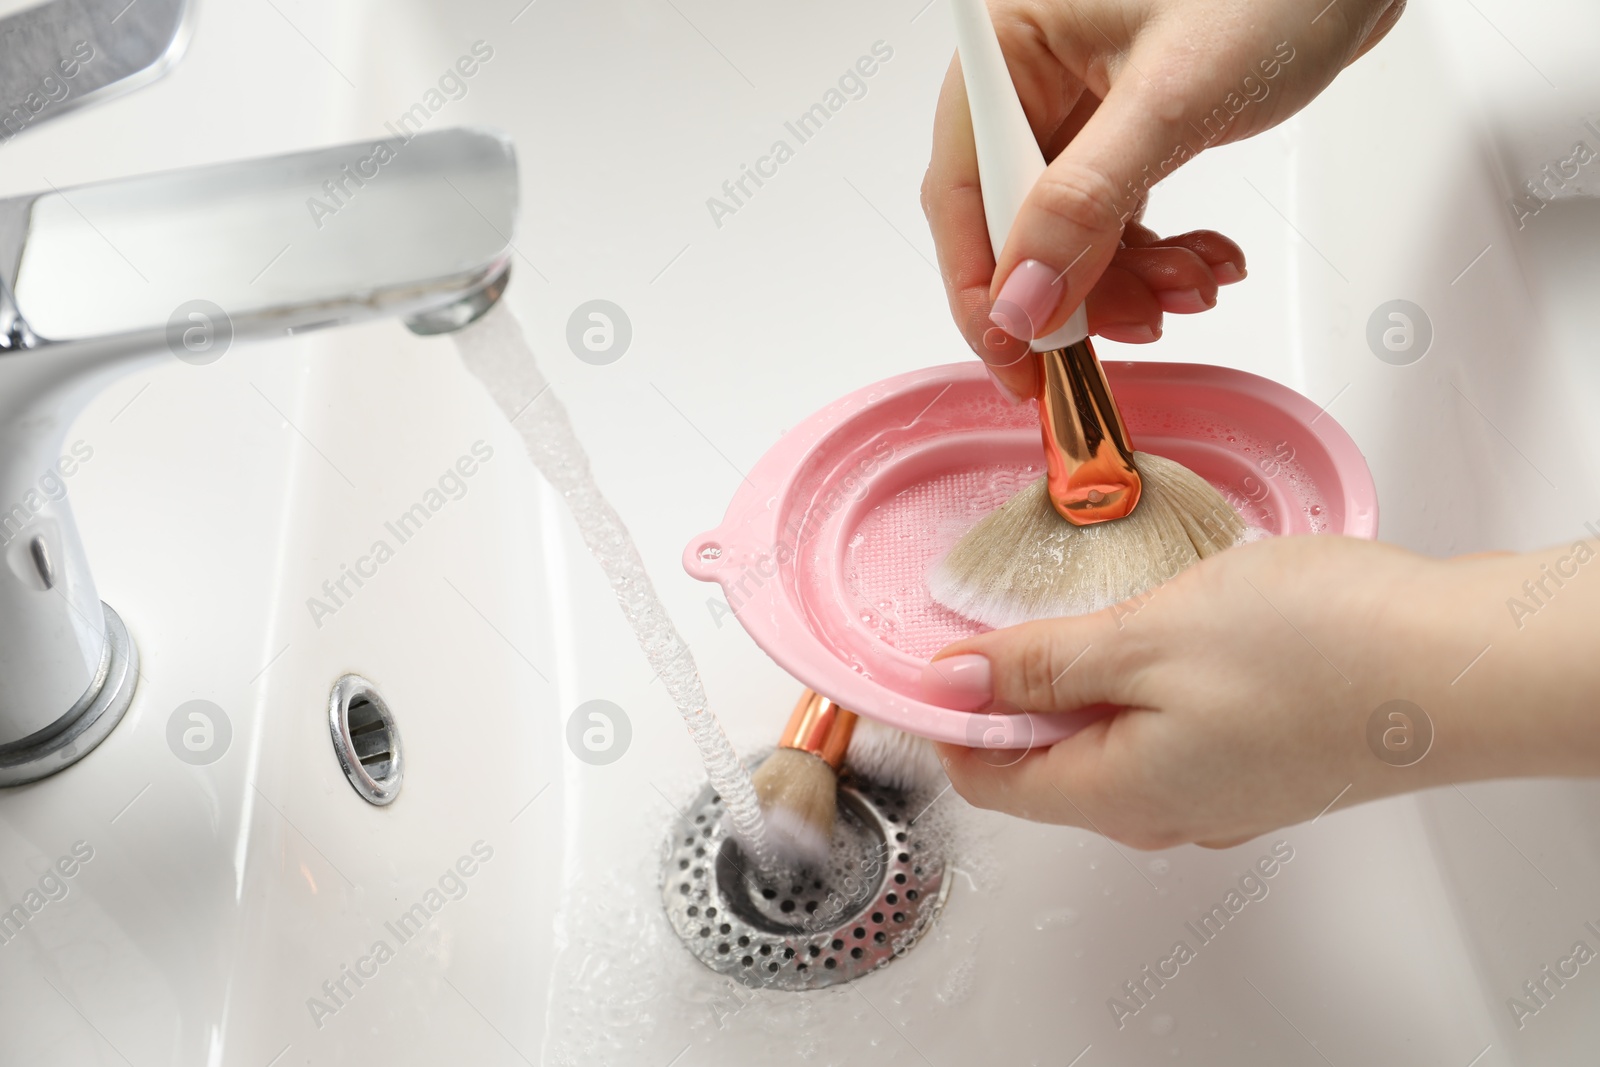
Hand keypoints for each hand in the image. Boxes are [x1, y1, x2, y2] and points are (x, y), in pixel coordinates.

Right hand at [922, 0, 1405, 400]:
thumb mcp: (1173, 98)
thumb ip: (1086, 203)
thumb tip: (1021, 302)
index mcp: (1009, 46)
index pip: (962, 190)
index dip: (984, 285)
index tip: (1017, 357)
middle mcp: (1033, 76)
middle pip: (1015, 221)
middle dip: (1077, 287)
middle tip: (1137, 324)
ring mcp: (1081, 105)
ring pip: (1070, 232)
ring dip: (1128, 280)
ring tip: (1196, 284)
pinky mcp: (1130, 126)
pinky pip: (1116, 217)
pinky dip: (1157, 254)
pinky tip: (1205, 260)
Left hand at [922, 535, 1599, 848]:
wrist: (1463, 666)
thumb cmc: (1319, 653)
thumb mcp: (1148, 639)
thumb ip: (1041, 665)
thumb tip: (950, 682)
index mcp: (1118, 794)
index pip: (987, 777)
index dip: (944, 715)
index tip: (924, 653)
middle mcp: (1164, 810)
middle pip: (1045, 760)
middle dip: (1011, 691)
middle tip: (1008, 607)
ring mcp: (1217, 790)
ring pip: (1108, 738)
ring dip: (1080, 676)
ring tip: (1093, 606)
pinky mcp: (1259, 758)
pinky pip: (1166, 727)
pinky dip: (1141, 677)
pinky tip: (1164, 624)